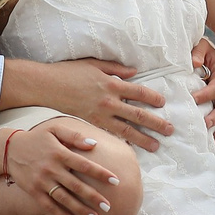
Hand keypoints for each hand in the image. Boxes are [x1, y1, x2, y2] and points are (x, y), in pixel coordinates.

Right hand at [7, 124, 122, 214]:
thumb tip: (94, 144)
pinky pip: (49, 206)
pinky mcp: (33, 191)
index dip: (100, 173)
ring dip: (80, 209)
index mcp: (59, 153)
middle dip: (93, 197)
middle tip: (108, 207)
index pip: (84, 165)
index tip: (116, 181)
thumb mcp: (55, 130)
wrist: (10, 149)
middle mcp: (51, 168)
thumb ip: (74, 136)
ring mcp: (41, 182)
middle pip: (76, 185)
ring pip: (63, 198)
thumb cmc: (38, 138)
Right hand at [30, 58, 174, 151]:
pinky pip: (109, 135)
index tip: (163, 103)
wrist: (45, 86)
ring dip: (143, 139)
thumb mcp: (94, 65)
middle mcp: (108, 101)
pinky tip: (131, 149)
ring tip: (155, 146)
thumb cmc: (68, 72)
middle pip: (138, 114)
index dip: (153, 98)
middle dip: (156, 123)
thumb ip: (115, 69)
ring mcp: (99, 115)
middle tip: (170, 130)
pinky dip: (121, 142)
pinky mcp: (90, 125)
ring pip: (126, 130)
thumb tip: (134, 72)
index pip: (139, 92)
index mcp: (111, 84)